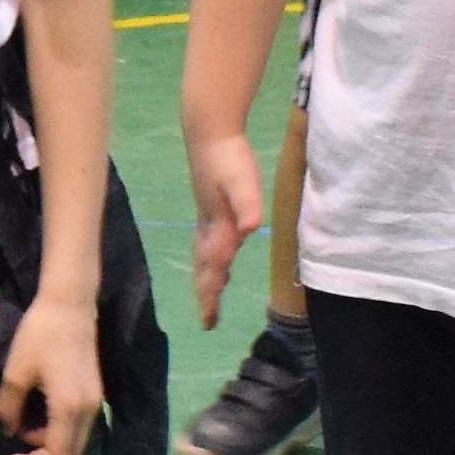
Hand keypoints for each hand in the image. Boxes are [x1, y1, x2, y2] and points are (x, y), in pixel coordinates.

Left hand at [0, 288, 104, 454]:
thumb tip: (8, 431)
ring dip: (48, 446)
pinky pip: (78, 427)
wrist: (70, 305)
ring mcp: (95, 402)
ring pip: (75, 442)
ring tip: (20, 432)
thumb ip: (9, 408)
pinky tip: (37, 421)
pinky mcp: (94, 393)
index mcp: (69, 408)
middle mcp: (88, 411)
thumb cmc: (41, 334)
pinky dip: (58, 433)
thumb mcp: (15, 372)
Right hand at [186, 126, 267, 329]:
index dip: (211, 294)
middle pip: (206, 267)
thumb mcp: (241, 181)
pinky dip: (210, 258)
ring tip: (209, 296)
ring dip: (207, 278)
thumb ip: (247, 204)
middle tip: (208, 320)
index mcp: (218, 228)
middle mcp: (210, 228)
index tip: (208, 321)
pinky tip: (217, 255)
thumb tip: (250, 228)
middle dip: (206, 294)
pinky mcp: (210, 208)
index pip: (214, 268)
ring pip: (204, 256)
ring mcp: (207, 218)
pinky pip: (207, 243)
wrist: (209, 133)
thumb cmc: (228, 159)